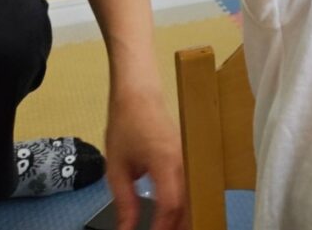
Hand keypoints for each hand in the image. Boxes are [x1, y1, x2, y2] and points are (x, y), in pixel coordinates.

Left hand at [105, 91, 185, 229]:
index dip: (163, 228)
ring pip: (194, 195)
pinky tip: (179, 216)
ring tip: (172, 229)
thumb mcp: (117, 170)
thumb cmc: (125, 128)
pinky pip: (193, 185)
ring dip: (186, 217)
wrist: (140, 95)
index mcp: (165, 162)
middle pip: (189, 203)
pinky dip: (188, 204)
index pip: (171, 204)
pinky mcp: (190, 156)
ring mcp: (190, 157)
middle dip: (180, 226)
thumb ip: (125, 203)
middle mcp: (184, 161)